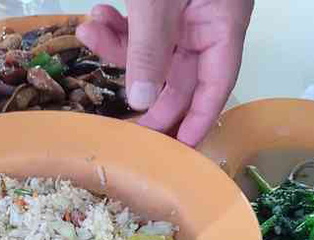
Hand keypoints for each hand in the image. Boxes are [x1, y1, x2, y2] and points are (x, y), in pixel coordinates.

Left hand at [76, 0, 252, 145]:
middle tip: (124, 127)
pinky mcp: (163, 2)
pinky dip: (116, 26)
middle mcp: (206, 23)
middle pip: (179, 77)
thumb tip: (141, 100)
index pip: (215, 85)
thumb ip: (149, 48)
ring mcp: (184, 13)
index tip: (180, 151)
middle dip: (145, 94)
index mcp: (223, 23)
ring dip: (117, 46)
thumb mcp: (158, 1)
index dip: (198, 121)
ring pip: (150, 50)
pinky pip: (140, 27)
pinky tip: (97, 18)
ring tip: (90, 32)